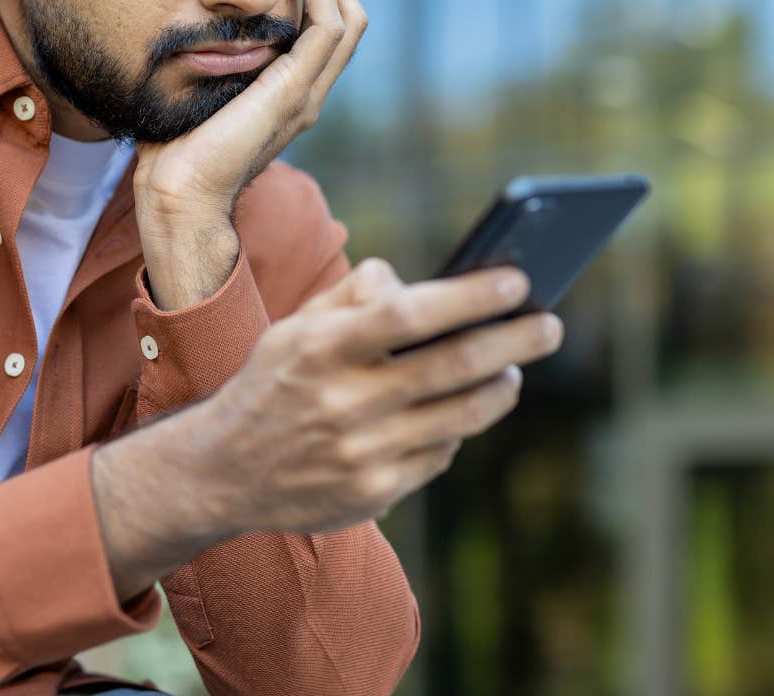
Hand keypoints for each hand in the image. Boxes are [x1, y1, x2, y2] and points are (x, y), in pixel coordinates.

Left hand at [131, 0, 365, 307]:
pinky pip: (330, 30)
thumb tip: (184, 20)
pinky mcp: (294, 94)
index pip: (322, 23)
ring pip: (348, 17)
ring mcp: (306, 94)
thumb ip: (202, 57)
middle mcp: (306, 91)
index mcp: (288, 90)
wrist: (178, 195)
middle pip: (345, 12)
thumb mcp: (192, 87)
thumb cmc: (171, 150)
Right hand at [185, 259, 562, 535]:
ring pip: (459, 416)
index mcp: (322, 348)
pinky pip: (439, 455)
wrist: (223, 470)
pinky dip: (458, 429)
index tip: (517, 281)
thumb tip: (421, 283)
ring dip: (499, 388)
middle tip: (549, 325)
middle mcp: (342, 402)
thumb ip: (356, 295)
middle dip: (513, 342)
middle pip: (452, 367)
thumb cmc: (277, 382)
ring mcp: (361, 453)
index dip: (470, 297)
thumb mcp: (297, 327)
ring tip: (513, 369)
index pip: (410, 314)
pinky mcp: (373, 493)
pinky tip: (460, 412)